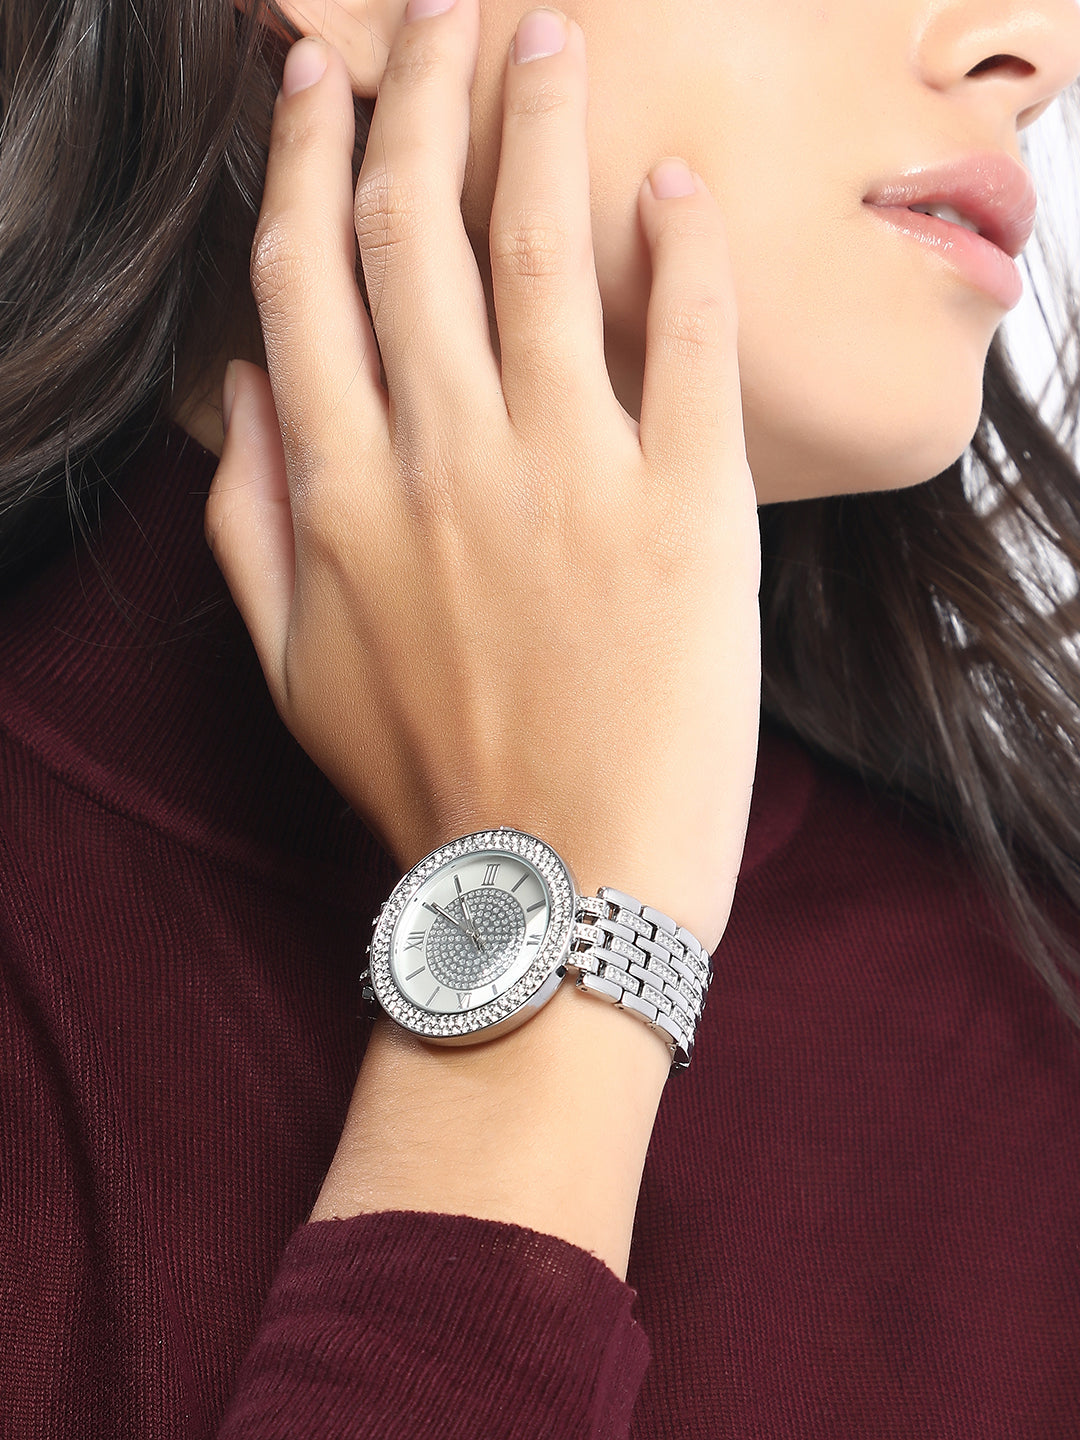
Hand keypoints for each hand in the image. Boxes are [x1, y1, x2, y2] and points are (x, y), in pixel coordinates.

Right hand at [204, 0, 760, 953]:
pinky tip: (671, 184)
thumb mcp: (292, 674)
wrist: (560, 892)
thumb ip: (245, 526)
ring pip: (538, 253)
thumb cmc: (430, 789)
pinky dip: (681, 251)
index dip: (311, 159)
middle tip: (446, 11)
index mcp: (342, 492)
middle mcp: (443, 458)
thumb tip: (232, 394)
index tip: (321, 77)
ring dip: (539, 126)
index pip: (308, 278)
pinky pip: (683, 344)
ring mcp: (567, 476)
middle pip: (417, 229)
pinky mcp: (687, 509)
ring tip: (547, 36)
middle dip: (423, 94)